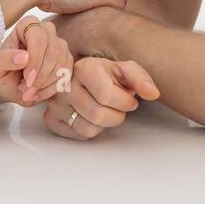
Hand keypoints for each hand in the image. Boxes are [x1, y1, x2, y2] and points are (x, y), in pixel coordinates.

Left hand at [0, 15, 72, 106]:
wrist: (10, 84)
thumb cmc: (2, 71)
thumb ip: (4, 59)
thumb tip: (24, 57)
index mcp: (27, 25)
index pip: (38, 36)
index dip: (35, 59)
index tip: (27, 78)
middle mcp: (46, 31)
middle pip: (53, 50)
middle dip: (41, 76)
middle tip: (25, 89)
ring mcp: (59, 45)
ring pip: (62, 64)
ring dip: (45, 84)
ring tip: (27, 91)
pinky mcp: (66, 60)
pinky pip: (66, 75)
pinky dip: (51, 89)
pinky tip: (37, 93)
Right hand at [42, 56, 159, 140]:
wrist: (81, 76)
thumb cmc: (106, 75)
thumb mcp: (125, 70)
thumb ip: (141, 79)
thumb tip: (153, 93)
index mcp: (85, 68)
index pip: (107, 96)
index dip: (125, 103)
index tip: (129, 99)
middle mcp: (66, 85)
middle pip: (99, 115)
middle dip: (117, 116)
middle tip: (118, 107)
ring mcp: (55, 103)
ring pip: (88, 129)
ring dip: (104, 124)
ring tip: (103, 110)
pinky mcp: (51, 118)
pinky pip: (77, 135)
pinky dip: (89, 130)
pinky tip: (89, 116)